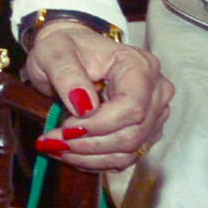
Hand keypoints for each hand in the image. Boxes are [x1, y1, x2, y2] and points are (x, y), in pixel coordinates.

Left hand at [25, 23, 171, 171]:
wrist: (69, 52)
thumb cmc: (63, 47)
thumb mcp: (53, 52)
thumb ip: (67, 75)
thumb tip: (85, 108)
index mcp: (139, 65)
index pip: (132, 107)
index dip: (99, 125)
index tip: (65, 128)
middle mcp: (155, 91)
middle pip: (132, 134)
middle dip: (89, 143)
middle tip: (52, 141)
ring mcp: (153, 114)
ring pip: (129, 151)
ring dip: (89, 156)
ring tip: (55, 147)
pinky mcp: (144, 132)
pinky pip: (124, 157)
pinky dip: (95, 160)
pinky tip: (70, 153)